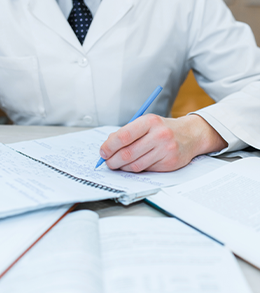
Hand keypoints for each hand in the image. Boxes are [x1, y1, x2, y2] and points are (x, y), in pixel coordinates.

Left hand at [99, 114, 226, 172]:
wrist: (190, 134)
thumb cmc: (162, 129)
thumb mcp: (145, 124)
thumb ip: (126, 133)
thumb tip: (107, 147)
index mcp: (150, 121)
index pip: (124, 136)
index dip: (109, 146)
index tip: (103, 152)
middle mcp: (159, 135)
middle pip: (127, 153)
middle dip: (113, 160)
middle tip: (108, 162)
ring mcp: (165, 150)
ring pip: (135, 165)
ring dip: (123, 167)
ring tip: (119, 164)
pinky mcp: (169, 163)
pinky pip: (146, 170)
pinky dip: (136, 169)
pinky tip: (134, 164)